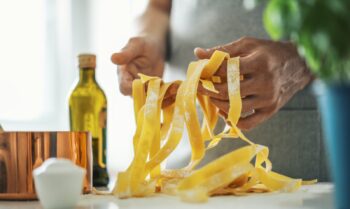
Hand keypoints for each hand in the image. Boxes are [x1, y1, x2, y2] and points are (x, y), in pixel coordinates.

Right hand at [111, 36, 164, 95]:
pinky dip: (162, 95)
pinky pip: (155, 96)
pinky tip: (169, 89)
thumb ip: (126, 53)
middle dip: (146, 94)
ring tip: (164, 88)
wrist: (154, 45)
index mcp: (123, 73)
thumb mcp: (136, 45)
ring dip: (155, 96)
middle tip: (157, 87)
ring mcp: (142, 87)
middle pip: (135, 96)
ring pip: (146, 99)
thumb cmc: (143, 43)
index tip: (145, 84)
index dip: (133, 89)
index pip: (124, 88)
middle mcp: (130, 82)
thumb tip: (113, 58)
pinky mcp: (152, 89)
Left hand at [195, 37, 312, 130]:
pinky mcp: (270, 111)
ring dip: (218, 104)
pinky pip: (247, 124)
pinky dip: (232, 121)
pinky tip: (226, 111)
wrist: (299, 64)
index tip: (199, 74)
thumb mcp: (248, 45)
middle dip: (208, 90)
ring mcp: (268, 99)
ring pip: (235, 109)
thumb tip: (198, 53)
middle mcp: (265, 83)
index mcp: (259, 63)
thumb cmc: (270, 52)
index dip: (208, 72)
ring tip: (213, 96)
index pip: (226, 70)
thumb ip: (222, 50)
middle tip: (200, 87)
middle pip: (228, 92)